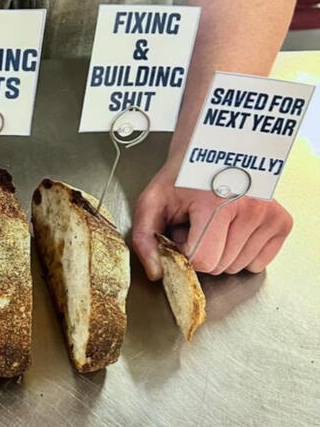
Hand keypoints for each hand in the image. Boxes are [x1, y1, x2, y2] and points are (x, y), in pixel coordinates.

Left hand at [132, 164, 292, 277]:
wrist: (212, 153)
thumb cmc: (183, 177)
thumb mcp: (153, 200)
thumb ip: (144, 237)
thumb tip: (156, 273)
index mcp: (217, 203)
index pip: (203, 260)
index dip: (185, 251)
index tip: (182, 231)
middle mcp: (249, 208)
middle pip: (220, 266)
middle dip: (202, 251)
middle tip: (197, 223)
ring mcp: (269, 215)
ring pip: (238, 267)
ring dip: (221, 253)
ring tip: (214, 223)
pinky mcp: (281, 222)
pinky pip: (258, 264)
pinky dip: (242, 254)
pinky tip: (232, 228)